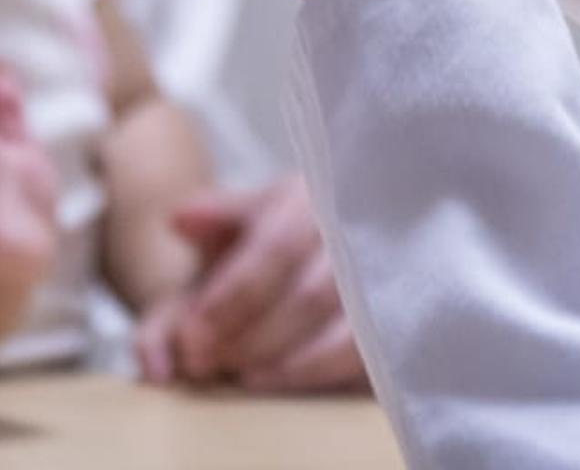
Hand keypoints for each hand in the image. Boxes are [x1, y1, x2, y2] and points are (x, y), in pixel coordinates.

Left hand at [133, 179, 365, 394]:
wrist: (339, 237)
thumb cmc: (282, 231)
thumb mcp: (251, 212)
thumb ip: (215, 216)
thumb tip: (180, 219)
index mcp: (317, 198)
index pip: (276, 249)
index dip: (232, 297)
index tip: (191, 335)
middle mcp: (359, 231)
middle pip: (308, 296)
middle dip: (250, 337)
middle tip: (202, 363)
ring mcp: (386, 275)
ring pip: (343, 331)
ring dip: (284, 362)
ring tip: (238, 376)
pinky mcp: (399, 316)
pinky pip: (367, 355)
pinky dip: (317, 373)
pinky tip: (277, 380)